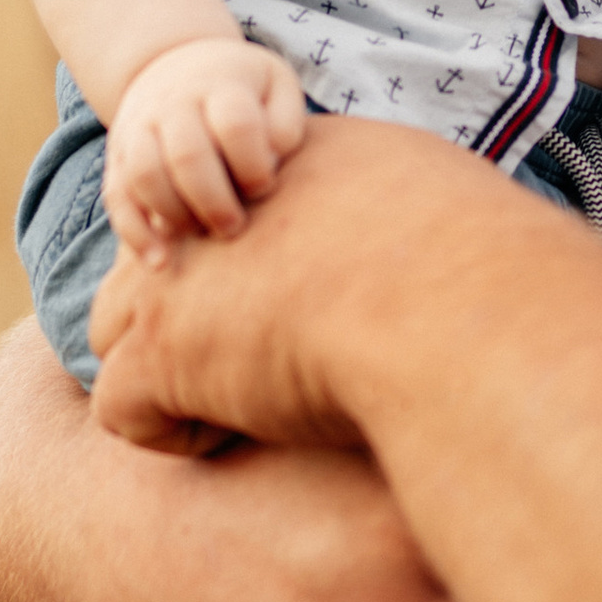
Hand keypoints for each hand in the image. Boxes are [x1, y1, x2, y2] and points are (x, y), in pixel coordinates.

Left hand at [91, 113, 540, 460]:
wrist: (456, 313)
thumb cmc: (484, 272)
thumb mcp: (452, 201)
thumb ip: (422, 207)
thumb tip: (471, 231)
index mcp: (293, 164)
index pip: (233, 214)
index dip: (251, 271)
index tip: (299, 309)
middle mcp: (218, 205)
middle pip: (161, 258)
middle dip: (188, 313)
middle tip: (255, 361)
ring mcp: (177, 276)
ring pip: (118, 328)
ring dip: (172, 370)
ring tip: (250, 405)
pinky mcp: (159, 351)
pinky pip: (123, 410)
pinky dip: (176, 436)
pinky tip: (248, 435)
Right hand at [104, 33, 307, 259]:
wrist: (173, 63)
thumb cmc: (241, 88)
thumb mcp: (275, 85)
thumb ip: (285, 122)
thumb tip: (271, 161)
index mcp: (221, 85)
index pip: (236, 125)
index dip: (253, 164)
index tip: (265, 185)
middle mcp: (174, 103)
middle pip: (187, 155)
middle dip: (215, 202)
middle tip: (234, 227)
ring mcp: (139, 127)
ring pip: (145, 176)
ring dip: (176, 216)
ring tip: (202, 235)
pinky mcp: (118, 155)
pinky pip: (117, 197)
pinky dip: (135, 233)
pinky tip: (160, 262)